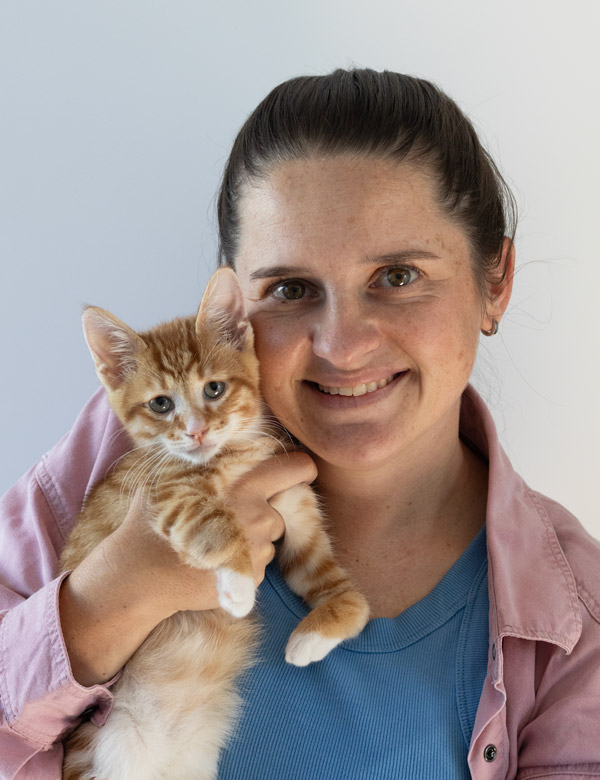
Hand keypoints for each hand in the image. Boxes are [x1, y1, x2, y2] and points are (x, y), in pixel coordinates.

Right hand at [59, 450, 315, 685]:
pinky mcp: (251, 577)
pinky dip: (242, 564)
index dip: (301, 470)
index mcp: (244, 483)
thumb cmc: (154, 518)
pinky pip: (256, 565)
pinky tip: (214, 563)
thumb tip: (210, 443)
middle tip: (244, 517)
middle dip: (269, 512)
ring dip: (253, 540)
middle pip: (282, 510)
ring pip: (269, 540)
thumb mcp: (172, 476)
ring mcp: (257, 549)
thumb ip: (202, 461)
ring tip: (217, 542)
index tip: (298, 473)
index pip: (295, 467)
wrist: (141, 573)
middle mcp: (258, 515)